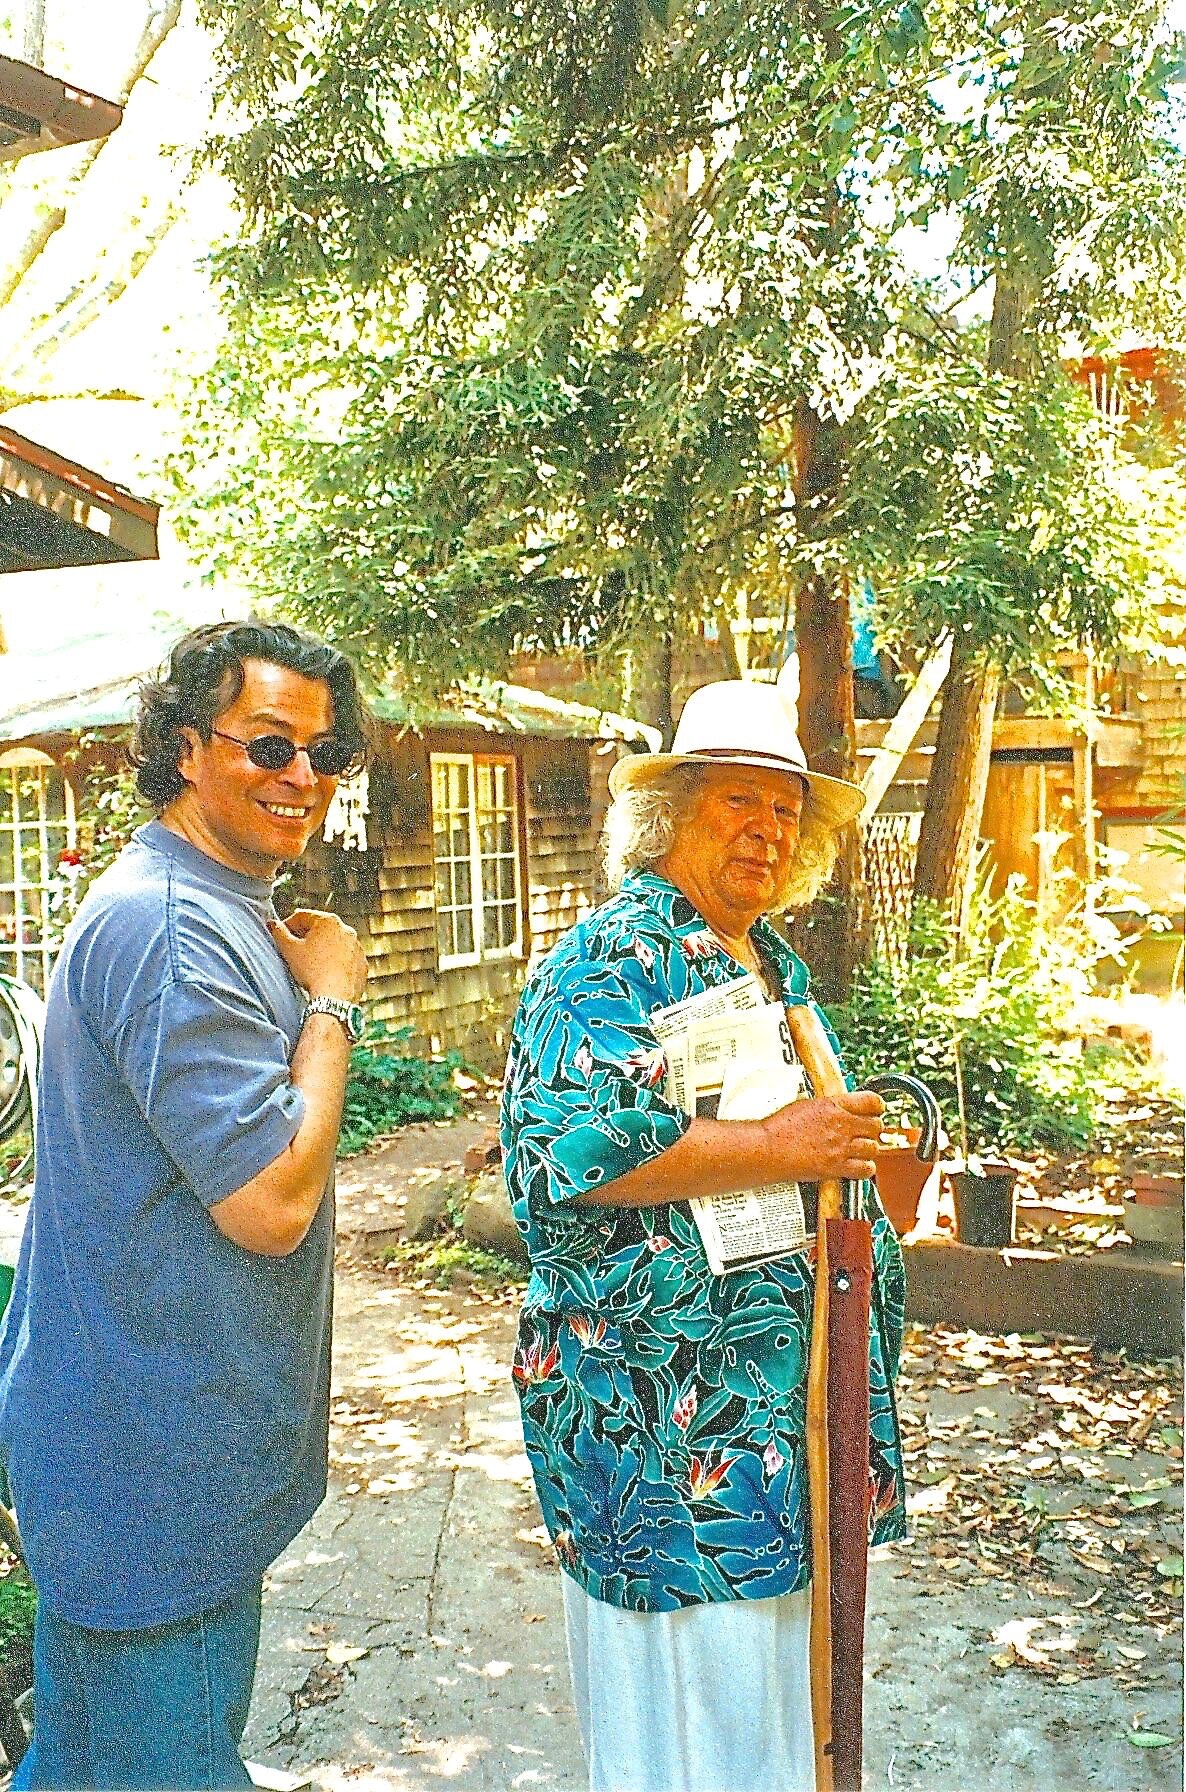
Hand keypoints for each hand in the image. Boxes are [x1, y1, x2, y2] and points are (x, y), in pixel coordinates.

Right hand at [270, 909, 366, 1001]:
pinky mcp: (362, 964)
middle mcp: (346, 930)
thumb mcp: (289, 950)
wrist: (335, 996)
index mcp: (328, 921)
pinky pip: (345, 959)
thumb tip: (273, 924)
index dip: (288, 925)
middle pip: (320, 928)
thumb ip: (278, 932)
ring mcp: (356, 947)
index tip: (281, 935)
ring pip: (334, 944)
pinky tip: (325, 973)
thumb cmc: (313, 971)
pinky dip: (335, 962)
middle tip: (294, 950)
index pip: (302, 916)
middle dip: (306, 937)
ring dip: (322, 950)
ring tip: (309, 964)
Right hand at [760, 1089, 884, 1182]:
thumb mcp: (806, 1104)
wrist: (768, 1148)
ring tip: (859, 1149)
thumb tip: (840, 1107)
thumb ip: (829, 1106)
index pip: (872, 1101)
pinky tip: (857, 1164)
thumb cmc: (780, 1128)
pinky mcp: (837, 1167)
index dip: (877, 1106)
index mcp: (833, 1105)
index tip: (875, 1110)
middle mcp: (841, 1125)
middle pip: (876, 1125)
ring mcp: (841, 1147)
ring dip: (869, 1148)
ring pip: (874, 1147)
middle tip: (865, 1131)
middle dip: (872, 1128)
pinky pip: (866, 1169)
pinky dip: (865, 1168)